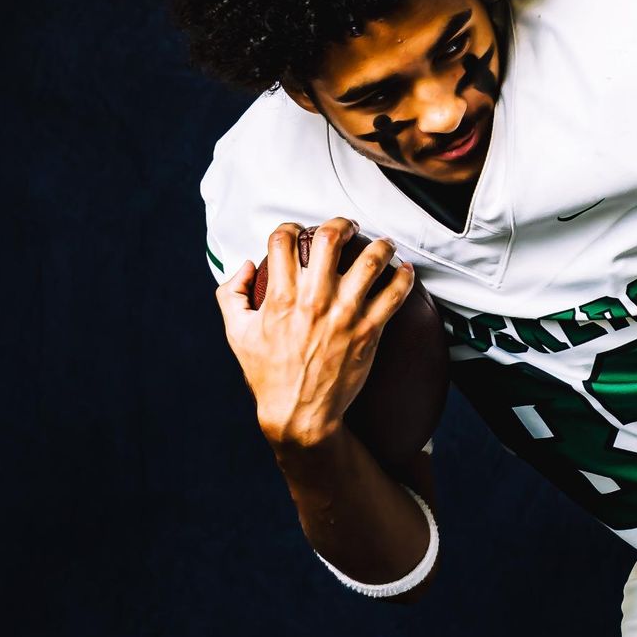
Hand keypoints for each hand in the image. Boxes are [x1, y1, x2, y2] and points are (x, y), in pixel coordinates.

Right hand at [213, 216, 416, 447]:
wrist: (299, 412)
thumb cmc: (267, 374)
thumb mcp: (237, 333)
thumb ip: (231, 294)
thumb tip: (244, 266)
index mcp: (280, 296)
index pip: (283, 240)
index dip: (289, 227)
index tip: (299, 230)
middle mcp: (314, 299)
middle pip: (330, 238)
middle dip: (341, 224)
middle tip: (349, 226)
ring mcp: (345, 313)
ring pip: (371, 261)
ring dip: (381, 245)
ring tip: (384, 244)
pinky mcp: (369, 330)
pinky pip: (395, 294)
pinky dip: (403, 277)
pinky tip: (405, 270)